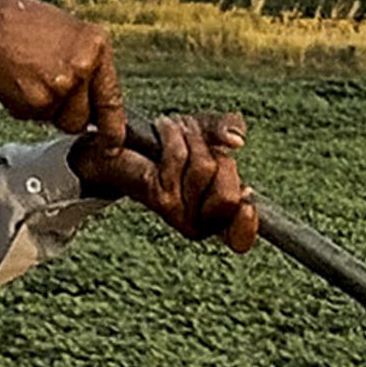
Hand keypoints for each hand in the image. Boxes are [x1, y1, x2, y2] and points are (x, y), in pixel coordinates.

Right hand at [0, 0, 125, 139]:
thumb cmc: (18, 25)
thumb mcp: (66, 31)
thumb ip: (86, 61)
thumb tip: (95, 95)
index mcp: (97, 44)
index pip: (113, 96)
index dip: (114, 128)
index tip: (113, 146)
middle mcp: (85, 66)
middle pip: (84, 117)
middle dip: (68, 114)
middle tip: (47, 89)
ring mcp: (63, 85)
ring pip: (61, 120)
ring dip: (47, 110)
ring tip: (30, 79)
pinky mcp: (38, 101)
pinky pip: (37, 118)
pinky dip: (26, 107)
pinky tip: (17, 81)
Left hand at [71, 111, 262, 251]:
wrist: (118, 146)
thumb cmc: (164, 144)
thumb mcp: (205, 133)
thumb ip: (226, 131)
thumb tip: (237, 141)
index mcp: (217, 218)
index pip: (240, 238)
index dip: (248, 223)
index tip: (247, 198)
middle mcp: (197, 224)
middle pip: (228, 196)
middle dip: (219, 160)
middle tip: (202, 148)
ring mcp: (177, 214)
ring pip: (204, 171)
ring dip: (192, 140)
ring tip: (178, 132)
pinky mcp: (157, 197)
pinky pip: (178, 161)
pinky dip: (173, 135)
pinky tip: (164, 129)